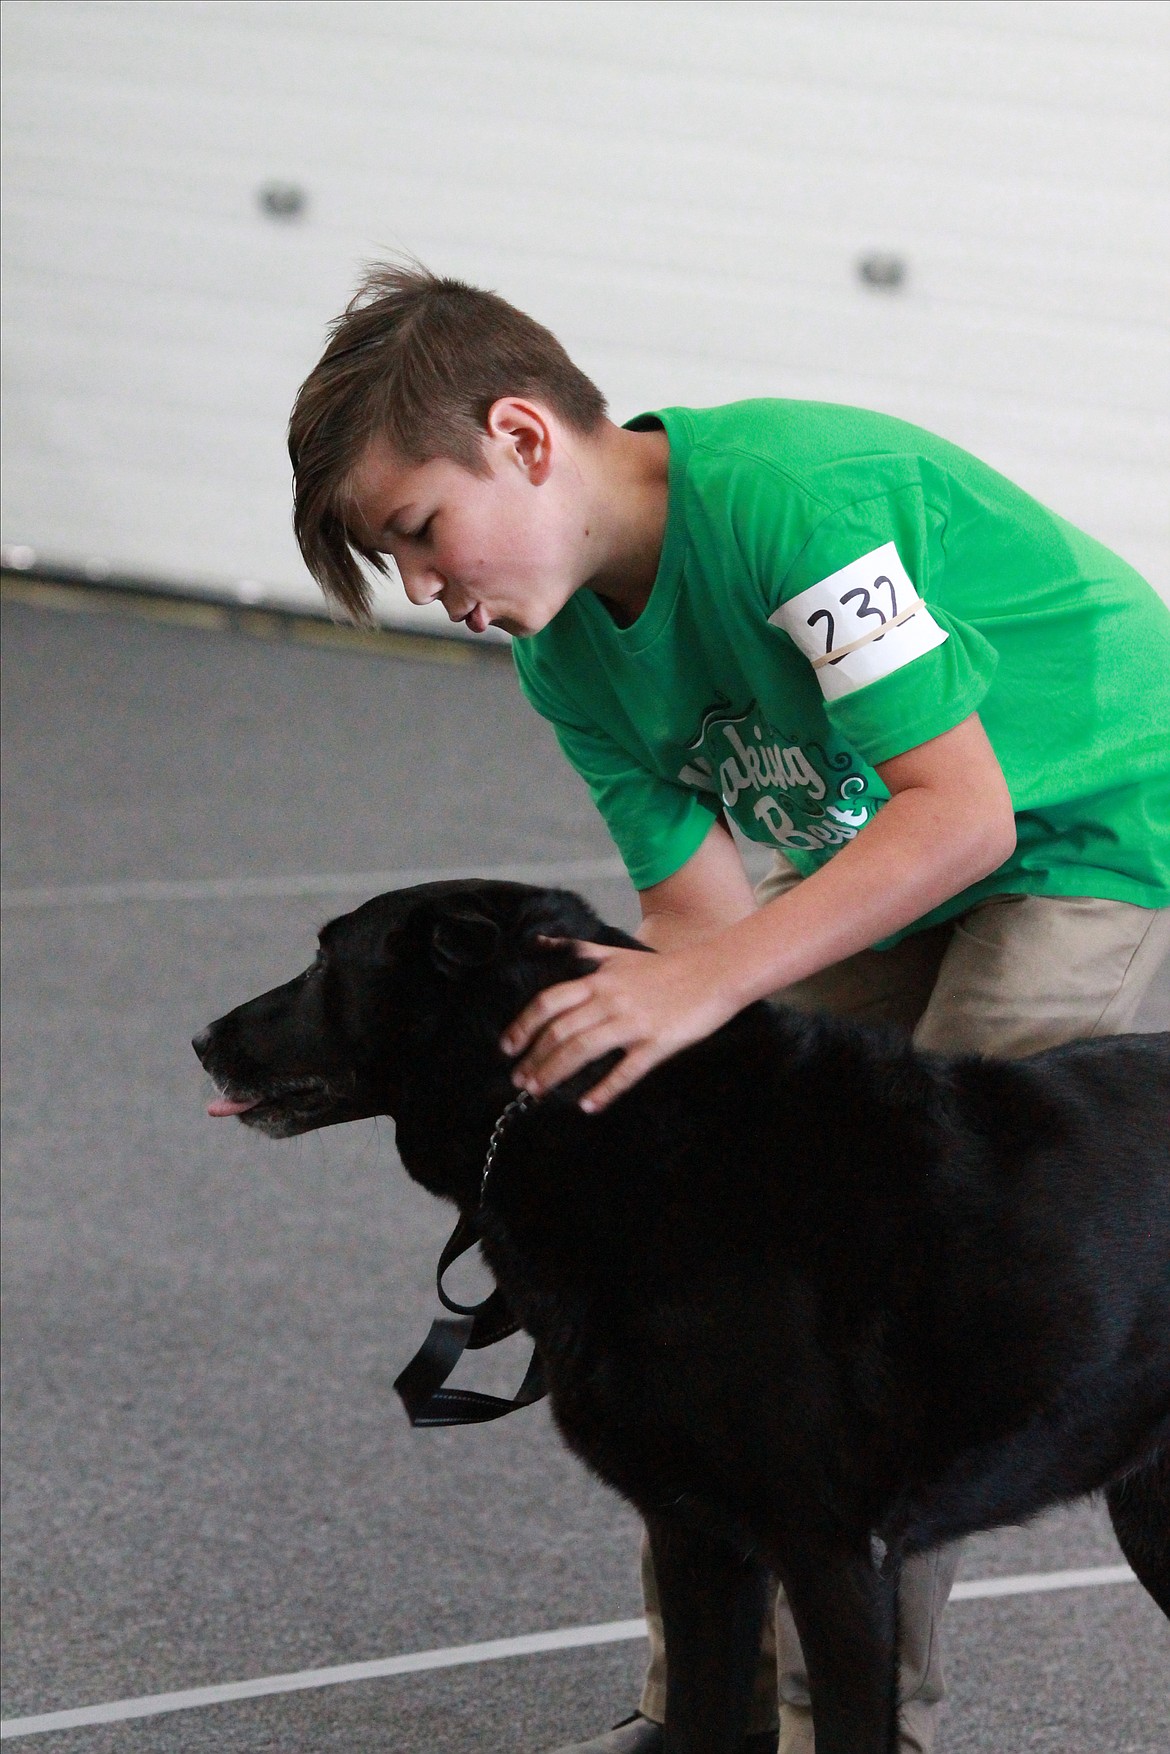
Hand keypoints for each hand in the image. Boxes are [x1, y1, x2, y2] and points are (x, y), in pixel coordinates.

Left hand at [499, 941, 736, 1112]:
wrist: (713, 973)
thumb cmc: (661, 968)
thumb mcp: (615, 953)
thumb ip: (577, 951)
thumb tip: (537, 944)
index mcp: (597, 980)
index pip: (548, 1003)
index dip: (523, 1026)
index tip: (507, 1048)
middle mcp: (609, 1000)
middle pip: (560, 1031)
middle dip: (534, 1059)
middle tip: (519, 1080)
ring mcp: (633, 1022)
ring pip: (583, 1051)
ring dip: (555, 1074)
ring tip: (539, 1092)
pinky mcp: (656, 1043)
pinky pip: (625, 1072)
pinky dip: (604, 1091)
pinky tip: (588, 1106)